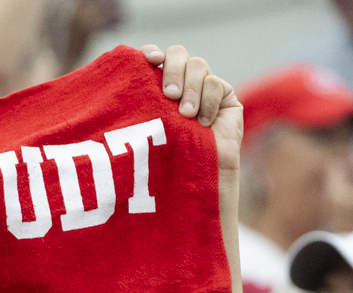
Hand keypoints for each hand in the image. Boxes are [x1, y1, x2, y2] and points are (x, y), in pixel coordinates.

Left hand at [141, 45, 240, 174]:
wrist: (195, 180)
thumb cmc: (164, 160)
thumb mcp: (147, 126)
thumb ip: (140, 100)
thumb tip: (127, 72)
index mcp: (157, 86)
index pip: (154, 56)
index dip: (152, 52)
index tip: (149, 60)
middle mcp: (181, 84)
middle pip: (178, 54)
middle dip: (172, 70)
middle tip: (169, 96)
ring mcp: (204, 88)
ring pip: (198, 64)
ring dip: (191, 89)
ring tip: (186, 115)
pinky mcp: (225, 97)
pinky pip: (216, 83)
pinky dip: (208, 102)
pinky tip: (204, 123)